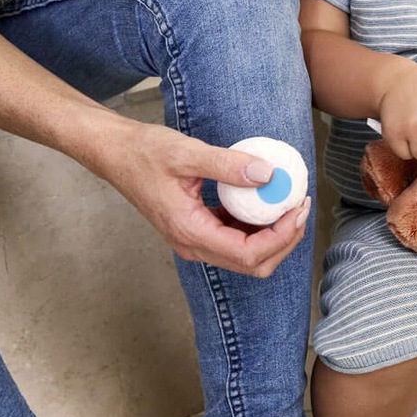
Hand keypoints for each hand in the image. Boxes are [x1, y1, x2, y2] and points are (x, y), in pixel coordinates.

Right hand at [83, 113, 310, 277]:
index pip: (248, 254)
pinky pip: (235, 238)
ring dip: (273, 235)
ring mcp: (194, 239)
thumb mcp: (188, 153)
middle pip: (252, 263)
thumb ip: (228, 165)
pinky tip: (264, 199)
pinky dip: (256, 226)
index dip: (281, 237)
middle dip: (284, 240)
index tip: (298, 208)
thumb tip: (267, 174)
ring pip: (246, 255)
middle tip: (300, 206)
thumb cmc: (144, 153)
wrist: (116, 154)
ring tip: (289, 202)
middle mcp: (193, 244)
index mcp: (190, 232)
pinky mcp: (197, 228)